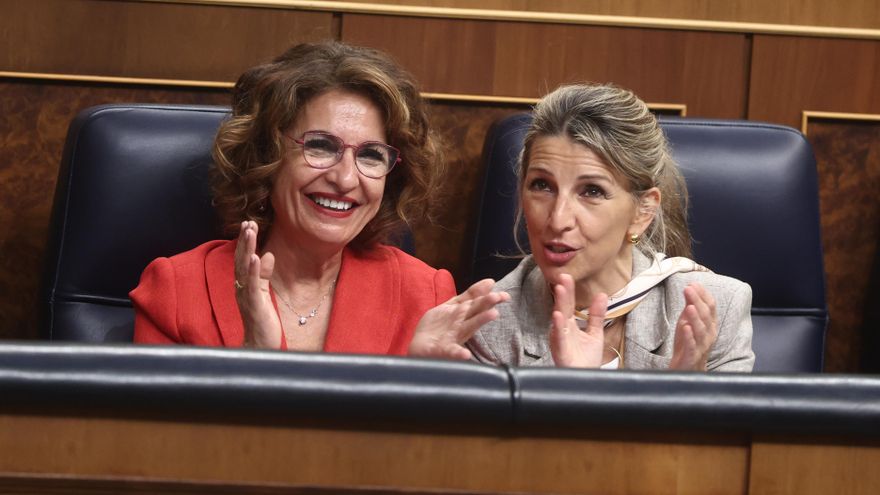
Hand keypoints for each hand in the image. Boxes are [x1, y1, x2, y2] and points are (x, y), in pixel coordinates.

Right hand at [234, 221, 281, 348]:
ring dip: (247, 249)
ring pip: (244, 268)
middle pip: (241, 260)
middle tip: (247, 221)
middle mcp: (242, 288)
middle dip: (244, 240)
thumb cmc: (262, 322)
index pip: (243, 259)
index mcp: (244, 285)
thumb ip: (264, 275)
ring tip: (250, 232)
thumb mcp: (264, 293)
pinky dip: (254, 270)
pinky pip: (253, 285)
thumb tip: (268, 255)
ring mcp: (247, 296)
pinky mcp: (254, 305)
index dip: (245, 242)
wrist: (260, 347)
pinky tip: (257, 257)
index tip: (249, 224)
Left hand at [409, 279, 509, 359]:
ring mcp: (453, 337)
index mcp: (463, 314)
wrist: (421, 347)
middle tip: (500, 296)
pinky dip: (459, 353)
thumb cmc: (439, 327)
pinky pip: (452, 351)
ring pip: (468, 327)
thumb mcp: (453, 307)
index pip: (477, 303)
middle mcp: (461, 325)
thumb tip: (490, 282)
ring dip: (480, 320)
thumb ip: (469, 295)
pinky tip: (466, 354)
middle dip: (486, 303)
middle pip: (475, 311)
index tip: (505, 295)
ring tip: (493, 314)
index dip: (489, 297)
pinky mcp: (444, 350)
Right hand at [549, 274, 606, 367]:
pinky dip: (558, 327)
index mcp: (569, 325)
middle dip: (563, 293)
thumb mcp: (595, 333)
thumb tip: (602, 295)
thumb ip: (596, 315)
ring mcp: (560, 340)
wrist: (587, 380)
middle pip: (562, 308)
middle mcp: (562, 331)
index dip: (568, 291)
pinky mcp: (561, 351)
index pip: (568, 305)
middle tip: (563, 277)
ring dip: (559, 305)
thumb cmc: (586, 359)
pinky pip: (559, 338)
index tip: (568, 276)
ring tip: (561, 290)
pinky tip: (558, 316)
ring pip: (559, 320)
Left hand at [669, 283, 717, 370]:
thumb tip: (689, 288)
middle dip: (697, 301)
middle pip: (705, 315)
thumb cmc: (688, 343)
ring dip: (695, 317)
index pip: (710, 307)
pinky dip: (689, 336)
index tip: (693, 283)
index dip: (703, 294)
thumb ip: (689, 307)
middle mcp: (709, 334)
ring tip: (690, 306)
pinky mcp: (693, 356)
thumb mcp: (687, 322)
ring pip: (701, 330)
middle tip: (688, 289)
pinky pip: (692, 345)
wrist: (687, 368)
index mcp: (709, 324)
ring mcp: (702, 345)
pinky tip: (685, 327)